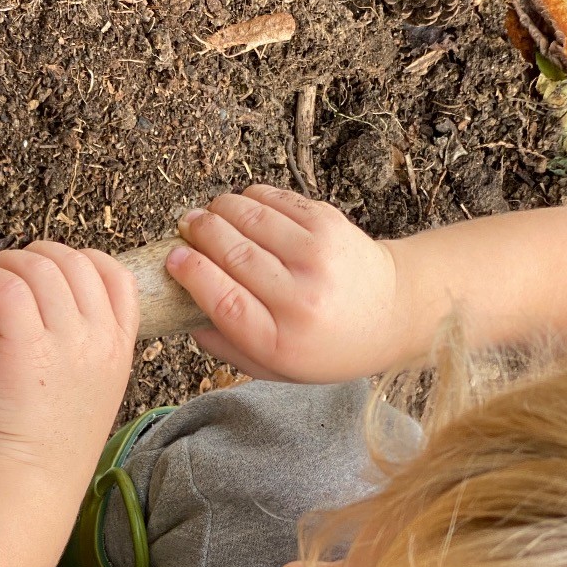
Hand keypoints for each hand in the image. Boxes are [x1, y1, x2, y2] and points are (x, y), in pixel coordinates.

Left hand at [0, 242, 138, 482]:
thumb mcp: (90, 393)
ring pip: (40, 268)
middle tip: (9, 269)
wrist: (30, 480)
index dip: (81, 258)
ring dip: (7, 263)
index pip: (116, 277)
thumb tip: (51, 322)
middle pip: (76, 263)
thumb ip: (83, 354)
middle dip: (37, 255)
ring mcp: (68, 342)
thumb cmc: (48, 446)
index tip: (52, 266)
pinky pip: (9, 287)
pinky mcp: (28, 347)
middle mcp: (99, 340)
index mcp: (118, 350)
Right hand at [167, 185, 405, 382]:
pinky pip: (275, 200)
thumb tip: (185, 318)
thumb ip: (227, 348)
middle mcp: (301, 299)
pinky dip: (249, 198)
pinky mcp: (330, 224)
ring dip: (219, 210)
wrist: (393, 311)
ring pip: (250, 217)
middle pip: (232, 253)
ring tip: (209, 215)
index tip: (173, 257)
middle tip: (186, 227)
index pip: (223, 300)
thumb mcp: (276, 367)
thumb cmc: (327, 344)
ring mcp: (319, 257)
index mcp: (280, 340)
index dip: (191, 272)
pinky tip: (243, 208)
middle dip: (199, 232)